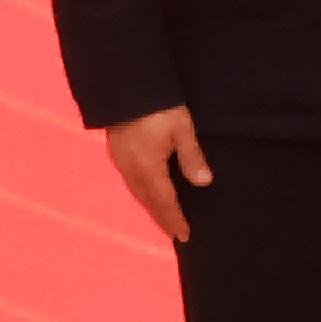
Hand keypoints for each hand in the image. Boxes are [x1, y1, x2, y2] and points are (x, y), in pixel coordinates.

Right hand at [99, 106, 211, 242]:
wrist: (125, 85)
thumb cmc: (158, 105)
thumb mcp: (182, 128)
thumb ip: (191, 156)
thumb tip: (203, 183)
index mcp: (148, 168)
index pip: (164, 202)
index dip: (174, 220)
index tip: (184, 236)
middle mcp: (130, 170)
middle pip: (148, 202)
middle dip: (162, 218)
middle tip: (175, 233)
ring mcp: (121, 161)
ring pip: (137, 193)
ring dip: (151, 207)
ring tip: (165, 218)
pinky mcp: (117, 152)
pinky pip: (131, 182)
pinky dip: (143, 193)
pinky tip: (149, 192)